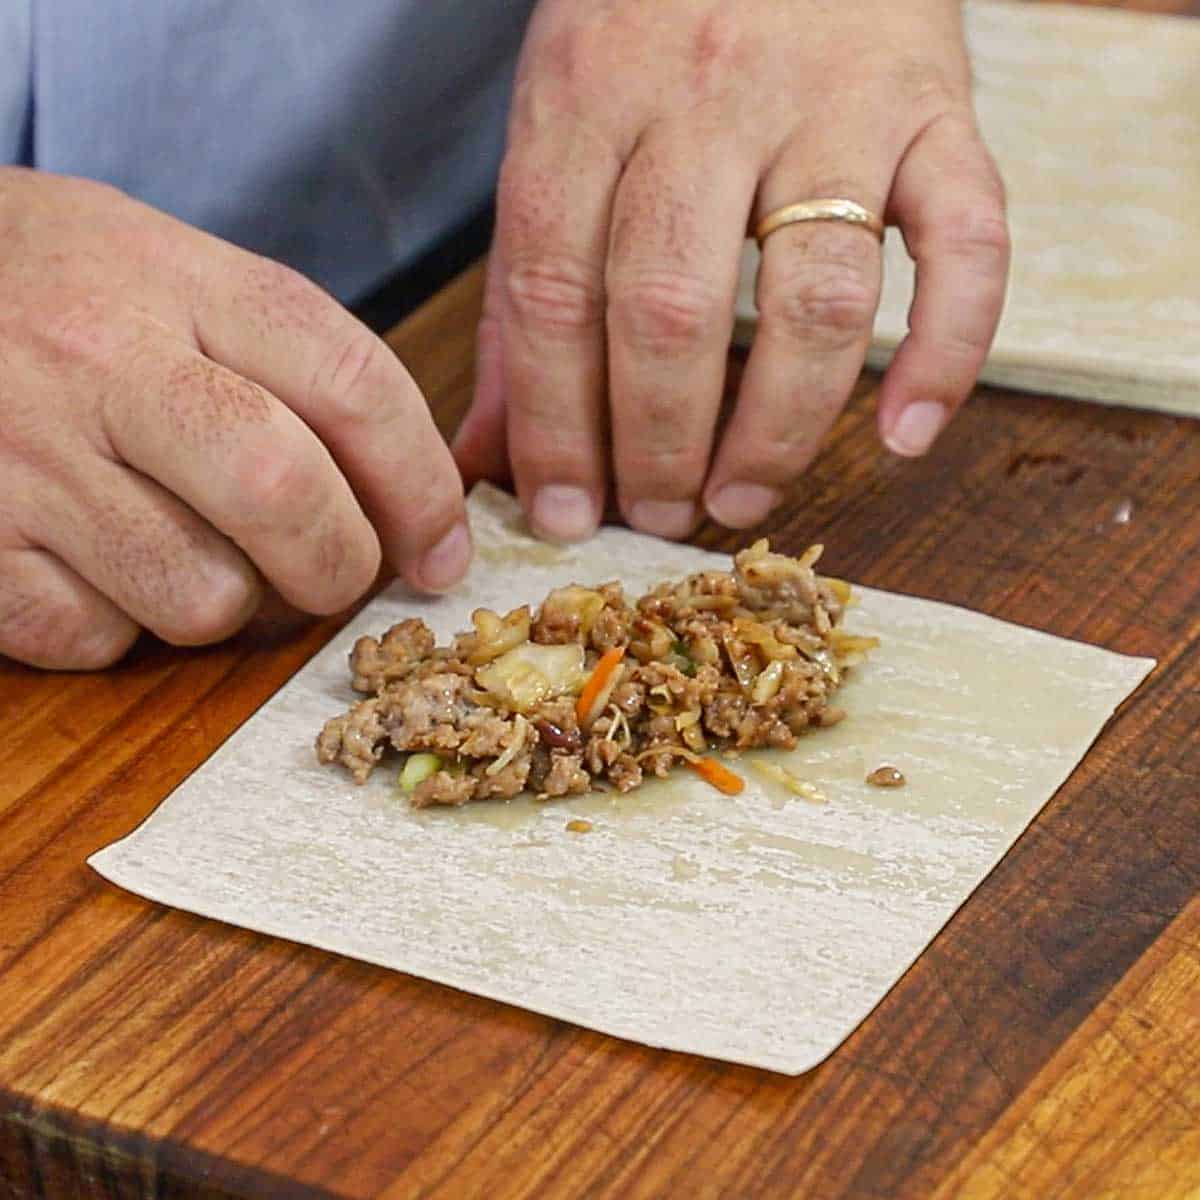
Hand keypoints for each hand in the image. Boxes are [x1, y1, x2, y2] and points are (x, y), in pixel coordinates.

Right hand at [0, 168, 468, 669]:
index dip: (423, 486)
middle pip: (285, 497)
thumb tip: (410, 498)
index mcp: (180, 282)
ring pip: (201, 594)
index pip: (354, 384)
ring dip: (227, 604)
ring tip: (190, 552)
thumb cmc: (51, 287)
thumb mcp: (169, 270)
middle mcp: (103, 360)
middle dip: (341, 565)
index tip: (443, 547)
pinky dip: (119, 628)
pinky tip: (96, 568)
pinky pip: (95, 637)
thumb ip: (287, 362)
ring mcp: (23, 452)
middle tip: (338, 575)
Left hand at [454, 0, 1008, 538]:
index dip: (555, 427)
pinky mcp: (936, 110)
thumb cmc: (648, 25)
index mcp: (588, 100)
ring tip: (741, 500)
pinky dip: (948, 350)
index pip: (554, 293)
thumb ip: (520, 297)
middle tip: (655, 516)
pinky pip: (968, 241)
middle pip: (674, 310)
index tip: (560, 515)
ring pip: (818, 298)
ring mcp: (835, 105)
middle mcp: (708, 97)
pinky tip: (906, 435)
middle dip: (658, 445)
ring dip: (780, 429)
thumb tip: (489, 457)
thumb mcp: (557, 131)